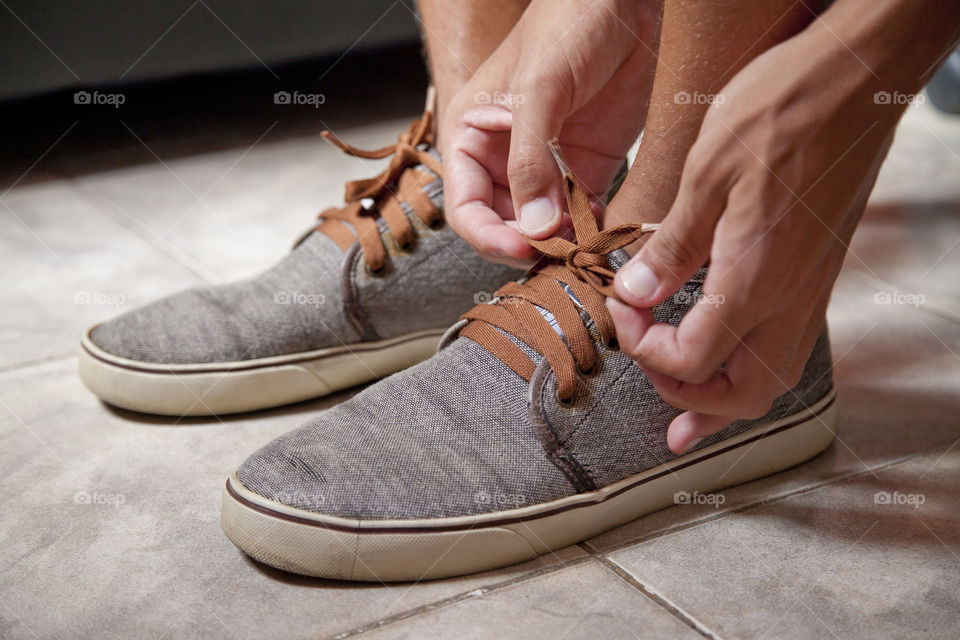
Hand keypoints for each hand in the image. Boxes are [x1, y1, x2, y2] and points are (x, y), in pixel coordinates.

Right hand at [439, 0, 660, 266]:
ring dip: (563, 243)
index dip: (491, 236)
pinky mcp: (586, 165)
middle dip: (531, 245)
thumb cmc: (567, 21)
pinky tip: (604, 228)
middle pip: (505, 225)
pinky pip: (581, 213)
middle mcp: (504, 158)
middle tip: (564, 253)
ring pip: (544, 227)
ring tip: (587, 244)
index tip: (527, 247)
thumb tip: (536, 229)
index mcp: (471, 137)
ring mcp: (547, 165)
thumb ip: (532, 160)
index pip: (467, 208)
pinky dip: (591, 229)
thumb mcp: (540, 89)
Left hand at [607, 24, 901, 453]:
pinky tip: (722, 353)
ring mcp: (808, 293)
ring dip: (720, 398)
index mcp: (754, 279)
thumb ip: (671, 246)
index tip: (621, 309)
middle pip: (741, 396)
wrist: (856, 83)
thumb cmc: (781, 114)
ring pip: (770, 382)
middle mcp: (788, 301)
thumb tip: (634, 293)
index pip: (692, 360)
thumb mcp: (706, 174)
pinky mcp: (814, 278)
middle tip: (645, 362)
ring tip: (679, 397)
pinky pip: (783, 349)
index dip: (643, 348)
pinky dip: (747, 368)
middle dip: (685, 397)